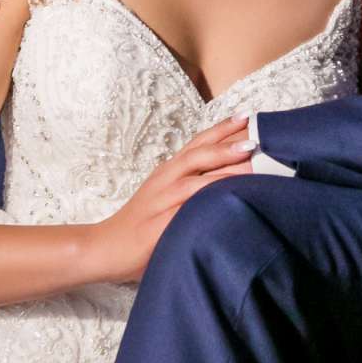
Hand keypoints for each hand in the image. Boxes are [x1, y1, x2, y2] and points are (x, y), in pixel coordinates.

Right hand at [95, 118, 256, 281]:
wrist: (106, 247)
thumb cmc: (143, 224)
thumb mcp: (168, 197)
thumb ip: (193, 187)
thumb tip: (230, 179)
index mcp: (169, 171)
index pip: (198, 143)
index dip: (222, 128)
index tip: (248, 115)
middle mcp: (166, 179)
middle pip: (198, 153)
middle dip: (227, 142)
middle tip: (255, 134)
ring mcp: (161, 200)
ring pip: (194, 178)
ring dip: (222, 168)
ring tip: (247, 160)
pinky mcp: (158, 224)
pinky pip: (184, 210)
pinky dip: (205, 201)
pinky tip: (225, 199)